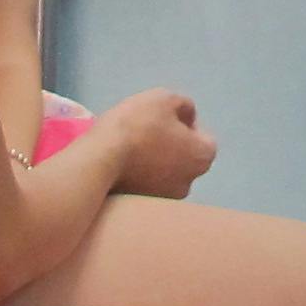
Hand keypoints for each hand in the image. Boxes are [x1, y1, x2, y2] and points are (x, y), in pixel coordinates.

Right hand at [102, 86, 217, 197]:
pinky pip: (147, 186)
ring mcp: (165, 200)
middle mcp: (189, 184)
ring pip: (165, 174)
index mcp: (202, 158)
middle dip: (172, 145)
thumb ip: (184, 105)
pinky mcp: (143, 207)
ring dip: (156, 162)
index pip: (204, 138)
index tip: (164, 118)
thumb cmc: (138, 125)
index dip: (186, 124)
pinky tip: (124, 163)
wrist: (100, 158)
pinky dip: (140, 176)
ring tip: (133, 147)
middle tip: (149, 130)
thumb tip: (187, 116)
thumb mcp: (164, 98)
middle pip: (185, 158)